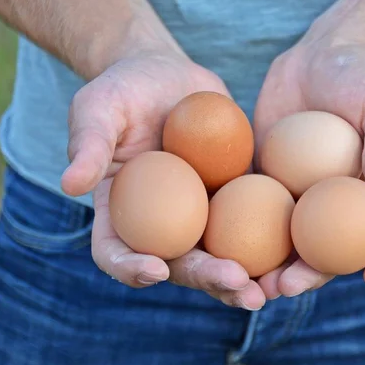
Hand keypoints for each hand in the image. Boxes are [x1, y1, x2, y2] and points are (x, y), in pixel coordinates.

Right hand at [61, 51, 265, 310]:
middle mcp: (162, 223)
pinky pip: (253, 223)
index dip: (132, 269)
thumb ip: (88, 144)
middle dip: (208, 279)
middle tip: (238, 285)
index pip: (117, 253)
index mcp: (121, 213)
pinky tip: (294, 250)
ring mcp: (200, 215)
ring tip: (271, 288)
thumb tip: (70, 184)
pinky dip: (270, 242)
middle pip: (180, 265)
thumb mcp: (99, 108)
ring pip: (221, 255)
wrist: (169, 76)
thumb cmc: (124, 89)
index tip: (157, 269)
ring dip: (245, 277)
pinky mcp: (234, 198)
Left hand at [253, 39, 364, 297]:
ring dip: (272, 267)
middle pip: (328, 249)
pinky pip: (254, 211)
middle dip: (310, 275)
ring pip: (289, 241)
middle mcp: (337, 202)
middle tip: (287, 287)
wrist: (316, 56)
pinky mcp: (267, 184)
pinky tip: (223, 246)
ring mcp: (301, 197)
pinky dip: (242, 232)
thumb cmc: (362, 76)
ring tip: (252, 283)